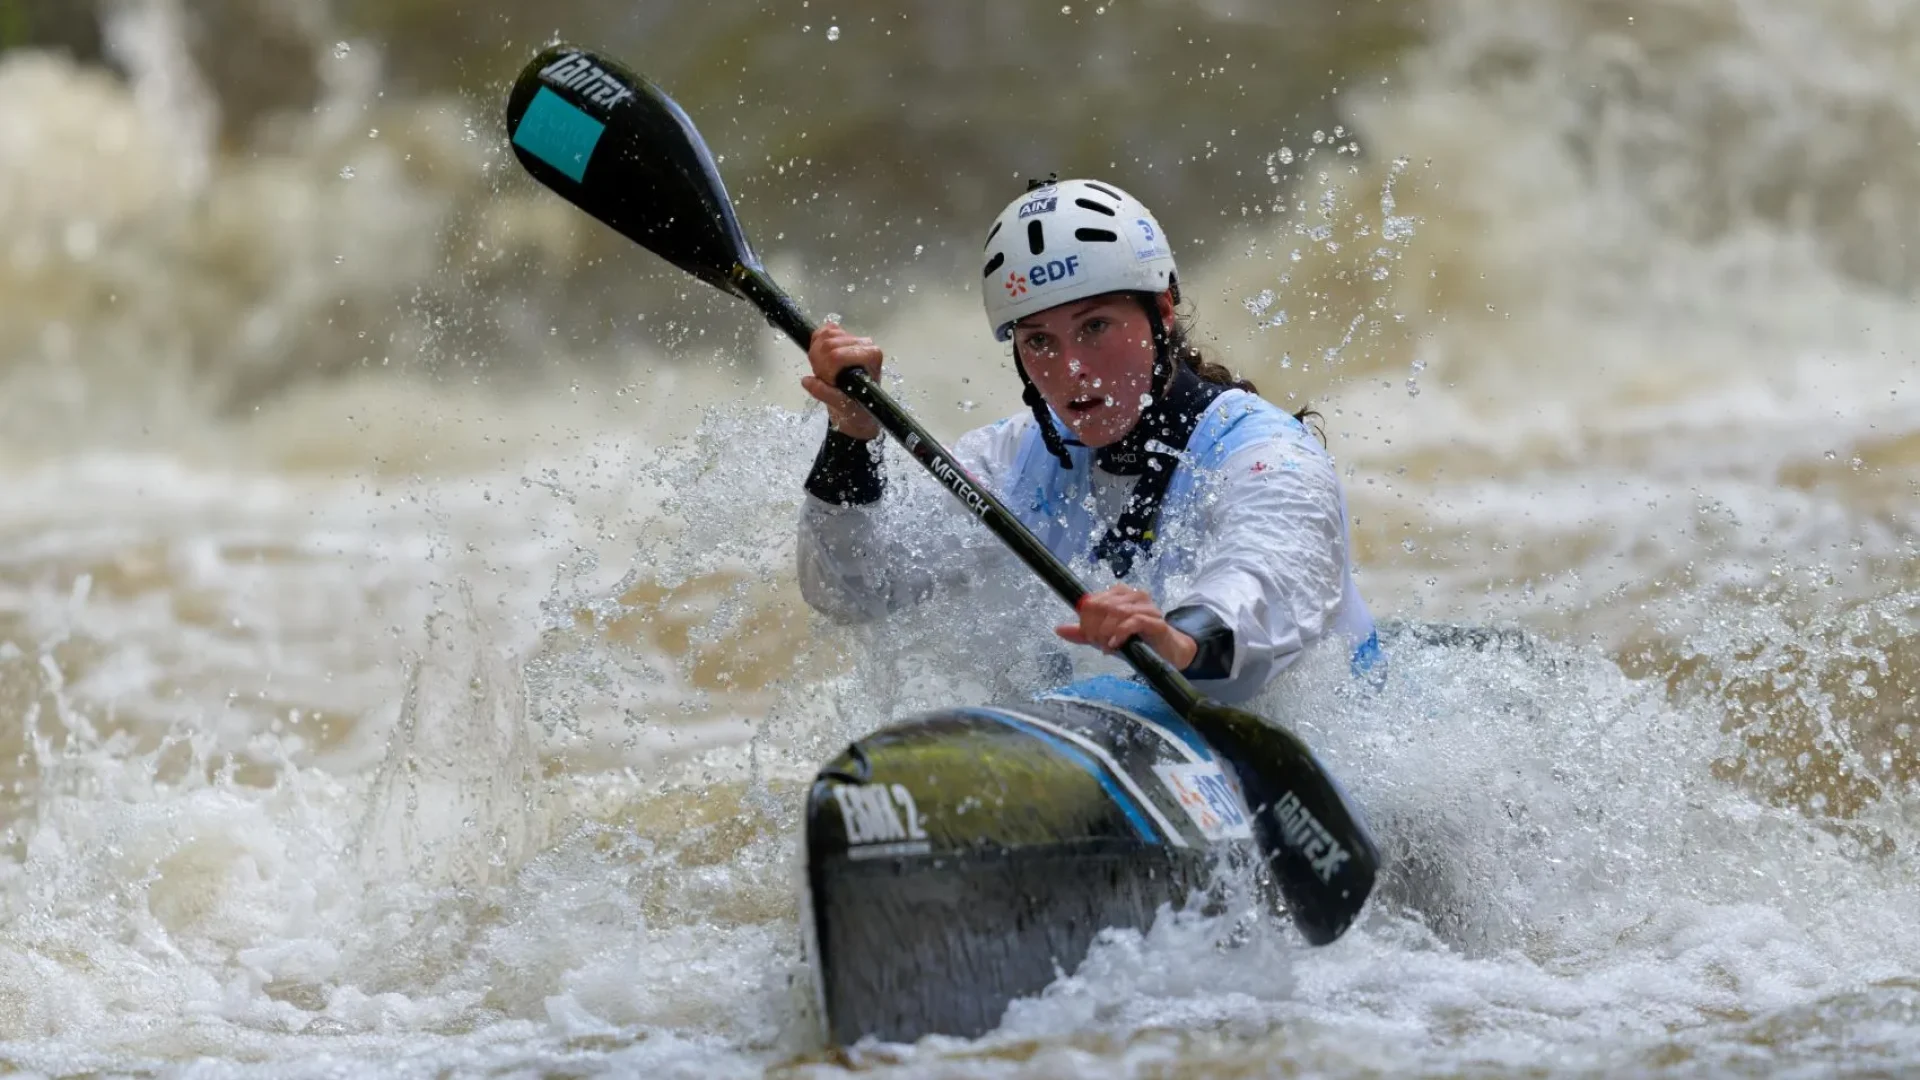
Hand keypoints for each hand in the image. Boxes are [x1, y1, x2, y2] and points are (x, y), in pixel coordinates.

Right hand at [801, 323, 882, 439]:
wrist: (858, 403)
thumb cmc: (857, 405)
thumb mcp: (843, 406)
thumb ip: (826, 394)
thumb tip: (807, 381)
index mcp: (871, 356)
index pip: (836, 356)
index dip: (825, 370)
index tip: (829, 382)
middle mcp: (865, 343)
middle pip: (828, 343)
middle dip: (819, 363)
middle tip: (824, 379)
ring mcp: (854, 338)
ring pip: (824, 335)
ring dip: (817, 354)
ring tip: (824, 371)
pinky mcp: (843, 335)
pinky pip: (823, 331)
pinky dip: (815, 344)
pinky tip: (821, 358)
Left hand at [1056, 584, 1197, 669]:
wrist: (1166, 652)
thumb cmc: (1135, 641)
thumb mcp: (1105, 636)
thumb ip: (1083, 633)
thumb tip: (1058, 629)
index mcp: (1119, 594)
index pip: (1091, 601)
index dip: (1085, 620)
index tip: (1088, 637)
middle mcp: (1133, 595)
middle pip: (1102, 606)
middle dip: (1094, 628)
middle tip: (1097, 643)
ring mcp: (1147, 606)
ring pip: (1117, 612)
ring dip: (1106, 632)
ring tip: (1106, 646)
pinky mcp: (1156, 621)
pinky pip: (1134, 621)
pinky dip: (1120, 634)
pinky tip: (1115, 645)